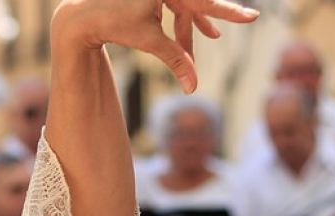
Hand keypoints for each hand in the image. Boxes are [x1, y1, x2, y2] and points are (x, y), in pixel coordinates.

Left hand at [51, 0, 258, 92]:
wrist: (83, 15)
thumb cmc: (115, 25)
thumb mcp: (149, 41)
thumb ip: (176, 61)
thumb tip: (194, 88)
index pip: (203, 2)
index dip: (227, 12)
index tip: (252, 17)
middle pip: (193, 6)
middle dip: (204, 25)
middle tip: (239, 24)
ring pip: (184, 6)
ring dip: (192, 25)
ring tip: (214, 35)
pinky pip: (174, 2)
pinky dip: (182, 16)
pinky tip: (197, 29)